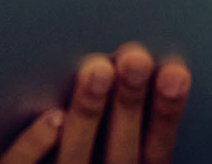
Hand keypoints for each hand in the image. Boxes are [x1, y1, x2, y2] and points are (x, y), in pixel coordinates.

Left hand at [0, 42, 189, 163]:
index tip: (175, 72)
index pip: (155, 152)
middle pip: (120, 153)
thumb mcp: (113, 153)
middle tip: (135, 58)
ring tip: (97, 68)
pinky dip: (36, 145)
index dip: (166, 115)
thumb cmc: (81, 159)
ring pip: (75, 157)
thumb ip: (124, 128)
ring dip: (88, 112)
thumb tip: (132, 64)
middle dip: (130, 104)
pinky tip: (50, 116)